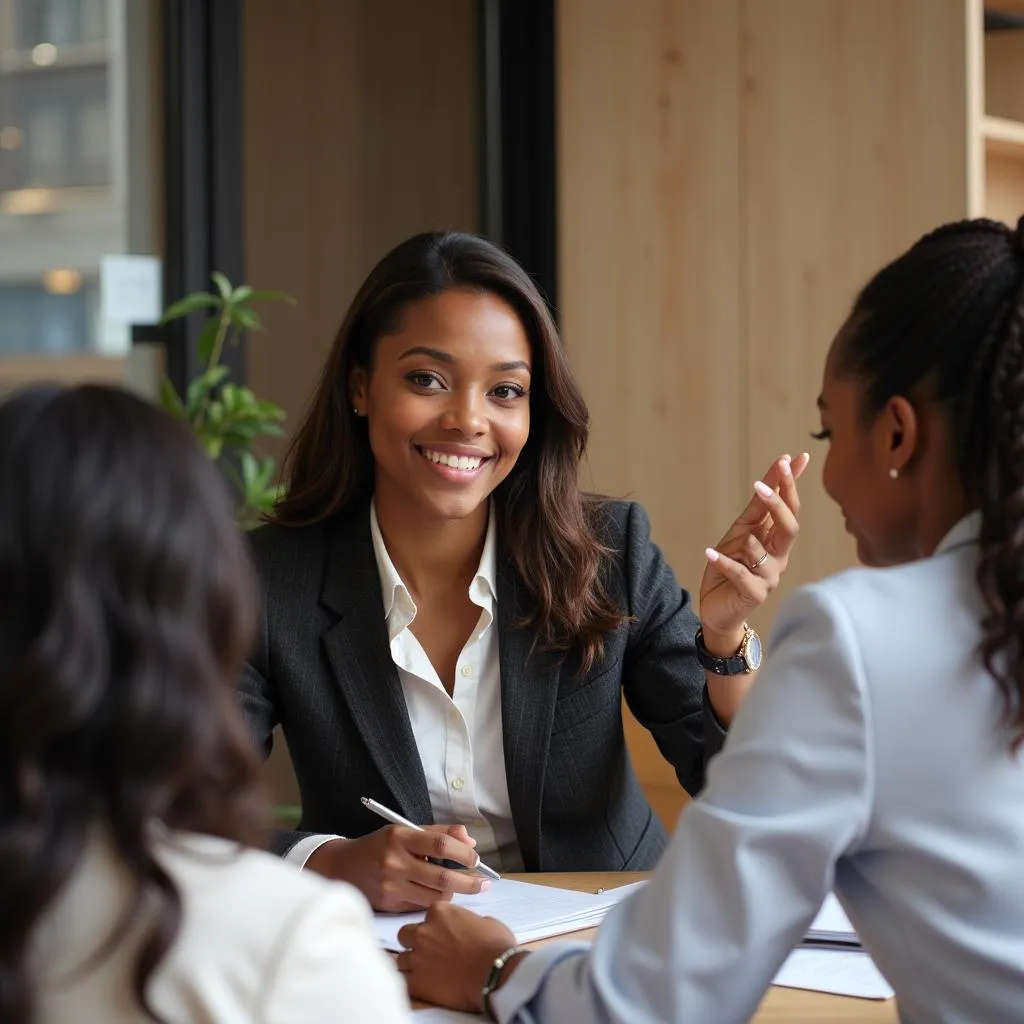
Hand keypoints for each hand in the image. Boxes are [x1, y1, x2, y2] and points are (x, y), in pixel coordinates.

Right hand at [304, 825, 488, 911]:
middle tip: (484, 882)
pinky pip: (422, 905)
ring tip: (460, 885)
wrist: (343, 867)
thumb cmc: (380, 846)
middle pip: (443, 876)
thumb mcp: (404, 831)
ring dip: (453, 892)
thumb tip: (469, 840)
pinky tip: (437, 893)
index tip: (476, 858)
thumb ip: (438, 833)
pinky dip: (434, 900)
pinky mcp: (390, 904)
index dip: (464, 853)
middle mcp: (395, 862)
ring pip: (435, 896)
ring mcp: (392, 886)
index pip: (440, 845)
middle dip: (470, 881)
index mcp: (400, 837)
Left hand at [396, 903, 518, 1011]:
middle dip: (415, 941)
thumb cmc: (496, 944)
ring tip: (427, 971)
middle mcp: (424, 931)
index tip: (444, 934)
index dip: (436, 925)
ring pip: (401, 959)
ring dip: (412, 963)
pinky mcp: (416, 982)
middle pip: (406, 934)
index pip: (428, 914)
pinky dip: (410, 982)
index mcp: (440, 912)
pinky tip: (421, 984)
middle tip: (430, 951)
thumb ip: (468, 921)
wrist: (496, 972)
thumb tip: (468, 927)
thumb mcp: (486, 922)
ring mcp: (417, 957)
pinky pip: (403, 980)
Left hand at [699, 452, 808, 651]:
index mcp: (776, 539)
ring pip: (766, 552)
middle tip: (761, 485)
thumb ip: (758, 508)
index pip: (790, 508)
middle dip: (779, 504)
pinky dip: (725, 562)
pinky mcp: (753, 594)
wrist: (717, 607)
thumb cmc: (730, 566)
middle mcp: (778, 557)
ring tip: (735, 541)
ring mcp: (768, 577)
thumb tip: (772, 474)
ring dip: (749, 543)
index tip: (795, 458)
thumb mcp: (740, 531)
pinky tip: (709, 552)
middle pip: (789, 528)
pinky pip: (741, 574)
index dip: (792, 484)